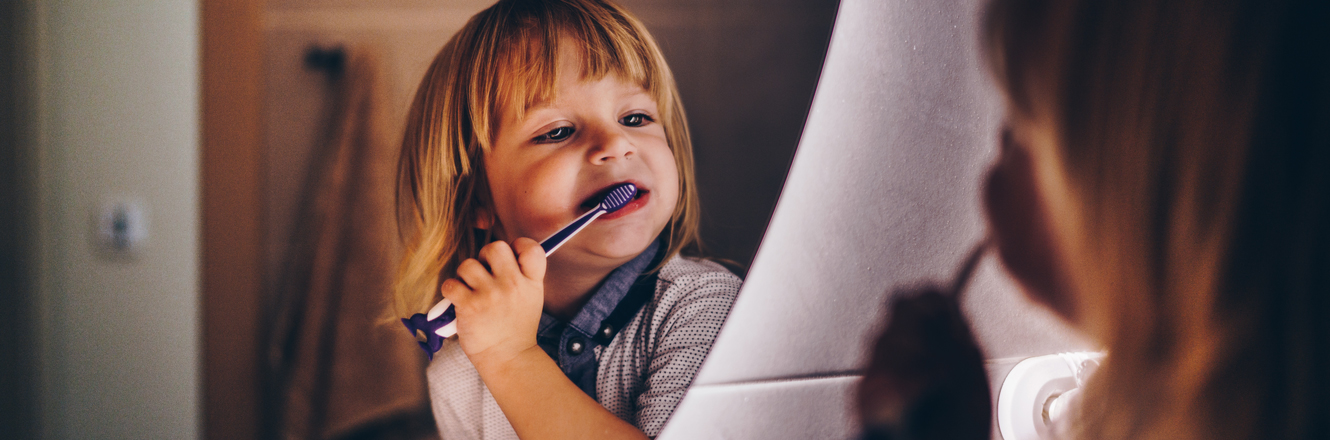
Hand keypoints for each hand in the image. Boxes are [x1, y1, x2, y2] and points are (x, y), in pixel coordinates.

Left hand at [443, 237, 546, 366]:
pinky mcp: (469, 306)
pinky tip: (459, 300)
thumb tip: (505, 252)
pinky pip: (451, 284)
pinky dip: (451, 291)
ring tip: (471, 290)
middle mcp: (512, 285)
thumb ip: (523, 274)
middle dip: (485, 257)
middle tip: (484, 274)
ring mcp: (490, 295)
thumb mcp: (531, 298)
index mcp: (531, 282)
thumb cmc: (516, 326)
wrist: (508, 357)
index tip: (512, 257)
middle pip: (495, 247)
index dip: (519, 246)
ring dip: (465, 276)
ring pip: (468, 264)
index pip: (532, 248)